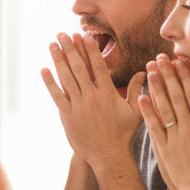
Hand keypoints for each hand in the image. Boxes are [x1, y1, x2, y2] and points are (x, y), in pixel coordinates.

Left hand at [40, 33, 142, 169]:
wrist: (109, 156)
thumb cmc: (123, 135)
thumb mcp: (135, 111)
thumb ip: (138, 90)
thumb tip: (145, 72)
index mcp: (108, 94)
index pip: (98, 66)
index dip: (90, 50)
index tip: (84, 36)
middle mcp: (92, 97)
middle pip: (79, 68)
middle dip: (70, 48)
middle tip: (62, 33)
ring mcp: (78, 106)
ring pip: (66, 78)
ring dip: (58, 60)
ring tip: (52, 44)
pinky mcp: (67, 116)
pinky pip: (57, 95)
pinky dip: (50, 82)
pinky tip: (44, 69)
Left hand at [138, 54, 189, 189]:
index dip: (186, 78)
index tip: (180, 62)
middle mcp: (188, 130)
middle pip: (177, 98)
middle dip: (168, 76)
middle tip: (160, 58)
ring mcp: (174, 139)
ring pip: (163, 109)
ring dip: (156, 88)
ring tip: (149, 70)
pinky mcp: (162, 149)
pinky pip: (153, 127)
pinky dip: (147, 112)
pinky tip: (141, 97)